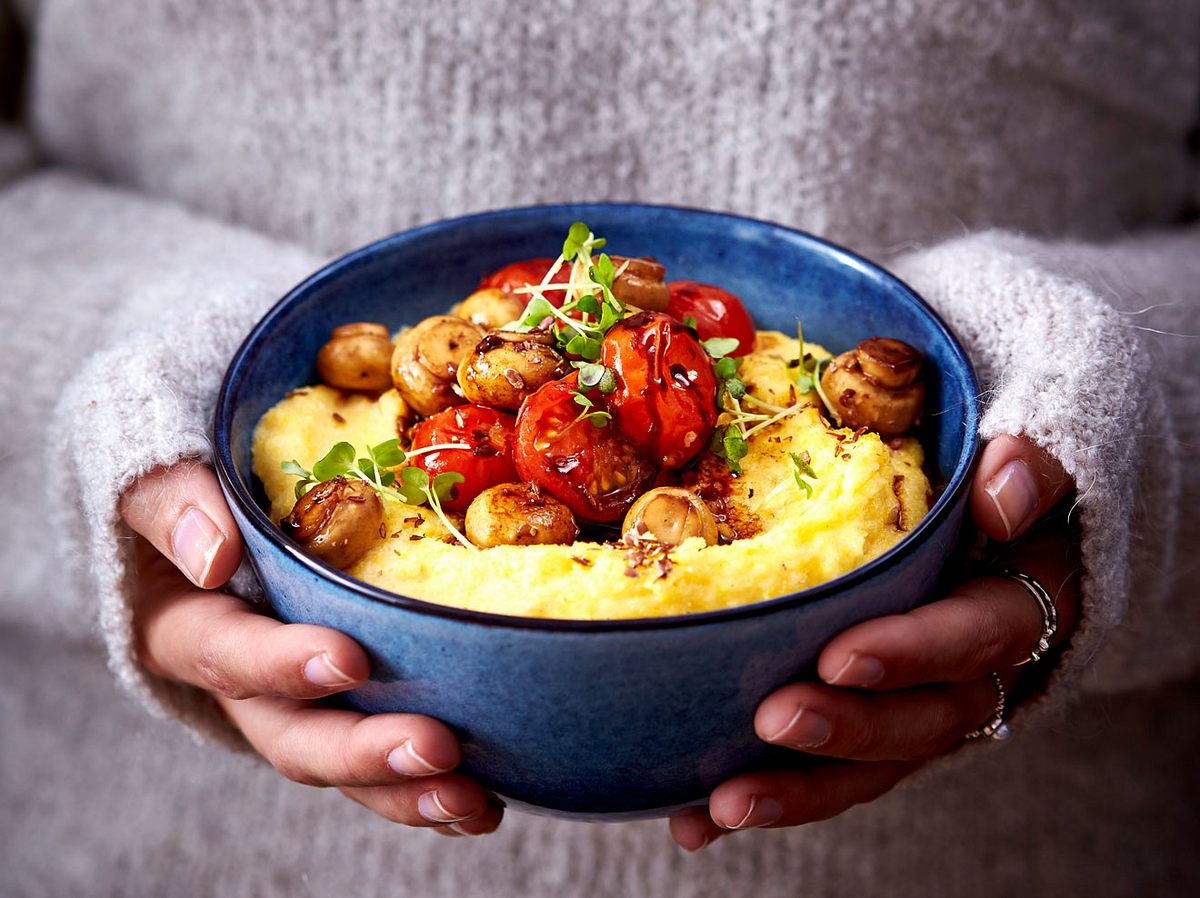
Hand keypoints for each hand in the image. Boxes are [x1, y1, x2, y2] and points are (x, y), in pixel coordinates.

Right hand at [121, 462, 501, 835]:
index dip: (283, 664)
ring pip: (343, 763)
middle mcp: (240, 680)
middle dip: (363, 751)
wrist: (212, 496)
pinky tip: (484, 802)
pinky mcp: (342, 705)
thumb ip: (172, 500)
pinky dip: (425, 787)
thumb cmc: (190, 474)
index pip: (227, 653)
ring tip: (472, 802)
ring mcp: (294, 700)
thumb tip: (211, 555)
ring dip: (406, 790)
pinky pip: (378, 759)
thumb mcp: (154, 467)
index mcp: (183, 625)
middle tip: (433, 749)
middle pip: (293, 735)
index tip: (348, 660)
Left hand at [670, 435, 1078, 849]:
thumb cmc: (990, 497)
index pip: (970, 638)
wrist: (989, 539)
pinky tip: (692, 818)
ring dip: (795, 791)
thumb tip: (1001, 495)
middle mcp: (967, 680)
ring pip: (866, 769)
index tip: (840, 658)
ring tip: (721, 805)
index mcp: (1008, 612)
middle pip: (917, 723)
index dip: (909, 653)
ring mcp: (913, 714)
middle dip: (846, 730)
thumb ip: (1028, 473)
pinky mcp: (866, 731)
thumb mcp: (1026, 475)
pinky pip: (822, 773)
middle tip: (774, 720)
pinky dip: (764, 796)